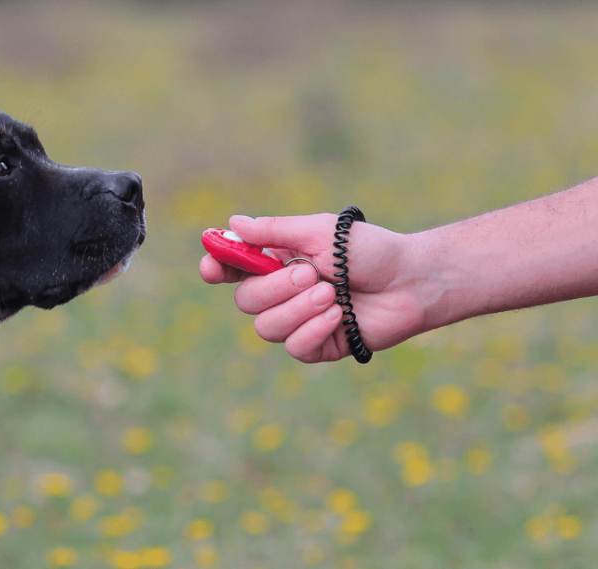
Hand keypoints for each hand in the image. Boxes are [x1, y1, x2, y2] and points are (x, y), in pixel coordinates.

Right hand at [200, 214, 425, 362]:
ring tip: (332, 294)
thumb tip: (234, 223)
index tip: (212, 267)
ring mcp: (298, 321)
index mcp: (276, 262)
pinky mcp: (319, 345)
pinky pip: (294, 347)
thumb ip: (275, 231)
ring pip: (266, 328)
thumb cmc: (370, 250)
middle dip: (275, 288)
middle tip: (311, 274)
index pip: (232, 268)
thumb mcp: (321, 232)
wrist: (412, 280)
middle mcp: (282, 293)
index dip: (216, 268)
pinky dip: (314, 329)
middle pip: (246, 301)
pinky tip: (340, 315)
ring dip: (298, 309)